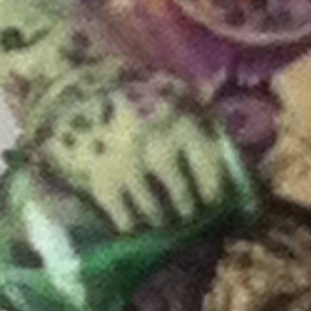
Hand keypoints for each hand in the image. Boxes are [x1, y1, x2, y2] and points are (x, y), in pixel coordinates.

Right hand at [29, 70, 245, 236]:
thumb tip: (236, 160)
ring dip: (161, 220)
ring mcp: (129, 167)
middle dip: (188, 211)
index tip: (212, 201)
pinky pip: (125, 219)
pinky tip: (133, 222)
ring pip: (156, 214)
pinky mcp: (101, 182)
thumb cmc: (136, 94)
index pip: (212, 176)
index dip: (214, 194)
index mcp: (184, 124)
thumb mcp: (175, 96)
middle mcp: (159, 148)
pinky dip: (131, 224)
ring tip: (161, 219)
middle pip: (186, 201)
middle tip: (186, 214)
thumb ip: (204, 124)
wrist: (75, 86)